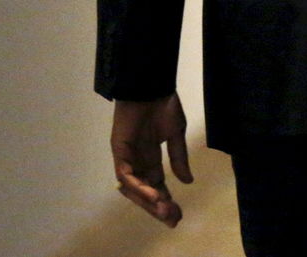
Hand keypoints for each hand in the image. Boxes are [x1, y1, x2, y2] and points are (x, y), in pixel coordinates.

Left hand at [111, 92, 193, 227]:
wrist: (152, 86)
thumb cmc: (163, 105)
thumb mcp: (176, 135)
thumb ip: (179, 158)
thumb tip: (187, 181)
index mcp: (151, 157)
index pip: (157, 185)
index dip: (166, 201)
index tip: (179, 215)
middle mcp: (138, 160)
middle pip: (145, 191)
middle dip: (157, 207)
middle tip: (173, 218)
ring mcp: (127, 156)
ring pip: (134, 187)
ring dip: (147, 200)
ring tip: (164, 210)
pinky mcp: (119, 150)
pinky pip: (125, 174)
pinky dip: (138, 186)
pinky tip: (153, 194)